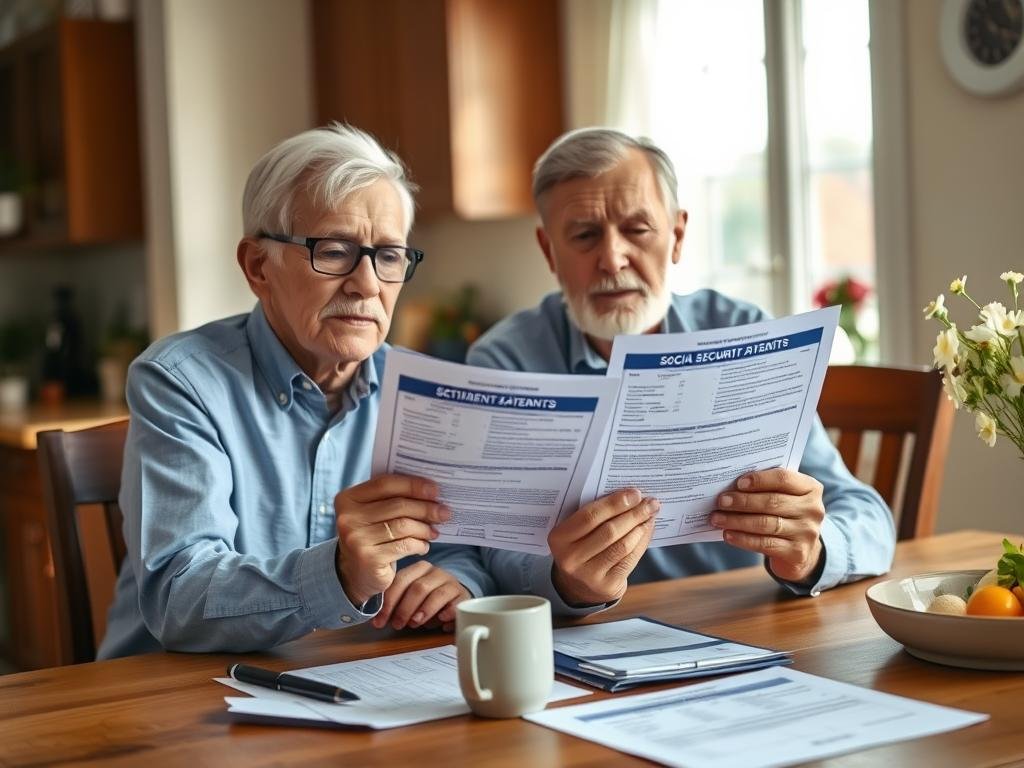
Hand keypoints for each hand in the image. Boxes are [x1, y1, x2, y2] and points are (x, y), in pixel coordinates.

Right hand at [335, 474, 450, 606]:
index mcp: (348, 499)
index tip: (435, 489)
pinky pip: (404, 546)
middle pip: (397, 505)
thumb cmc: (371, 537)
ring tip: (434, 532)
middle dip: (425, 508)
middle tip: (444, 512)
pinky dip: (419, 544)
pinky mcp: (369, 558)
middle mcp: (347, 517)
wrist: (355, 574)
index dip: (413, 485)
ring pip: (403, 526)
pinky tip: (424, 546)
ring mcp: (356, 539)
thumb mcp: (373, 514)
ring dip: (424, 528)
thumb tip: (431, 490)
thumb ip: (392, 498)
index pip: (385, 484)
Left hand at [375, 560, 469, 630]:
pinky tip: (441, 622)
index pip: (400, 581)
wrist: (455, 596)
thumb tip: (377, 619)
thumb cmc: (427, 599)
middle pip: (418, 587)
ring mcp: (451, 583)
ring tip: (415, 624)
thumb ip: (396, 603)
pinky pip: (456, 604)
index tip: (380, 621)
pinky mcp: (463, 596)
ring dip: (424, 611)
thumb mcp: (410, 597)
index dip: (388, 603)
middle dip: (405, 609)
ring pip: (437, 595)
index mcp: (418, 569)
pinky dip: (447, 614)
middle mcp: (435, 572)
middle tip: (397, 625)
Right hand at [549, 488, 658, 604]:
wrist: (579, 585)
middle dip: (634, 514)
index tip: (635, 493)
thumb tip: (629, 496)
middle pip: (609, 531)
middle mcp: (571, 558)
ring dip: (641, 527)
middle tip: (650, 502)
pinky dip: (642, 541)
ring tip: (651, 514)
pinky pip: (630, 559)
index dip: (615, 504)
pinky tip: (647, 530)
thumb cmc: (580, 547)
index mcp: (559, 537)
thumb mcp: (575, 531)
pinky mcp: (607, 585)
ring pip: (622, 546)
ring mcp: (589, 575)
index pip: (590, 516)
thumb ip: (594, 515)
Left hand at [710, 468, 824, 582]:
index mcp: (810, 488)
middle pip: (772, 502)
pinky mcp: (797, 553)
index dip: (759, 480)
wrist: (801, 551)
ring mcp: (807, 532)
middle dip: (742, 501)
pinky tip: (728, 534)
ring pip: (766, 524)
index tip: (737, 483)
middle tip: (721, 501)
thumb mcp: (784, 497)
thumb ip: (766, 488)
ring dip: (737, 520)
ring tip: (717, 518)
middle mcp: (813, 509)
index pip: (783, 478)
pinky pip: (765, 544)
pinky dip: (743, 539)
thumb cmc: (785, 515)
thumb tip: (730, 485)